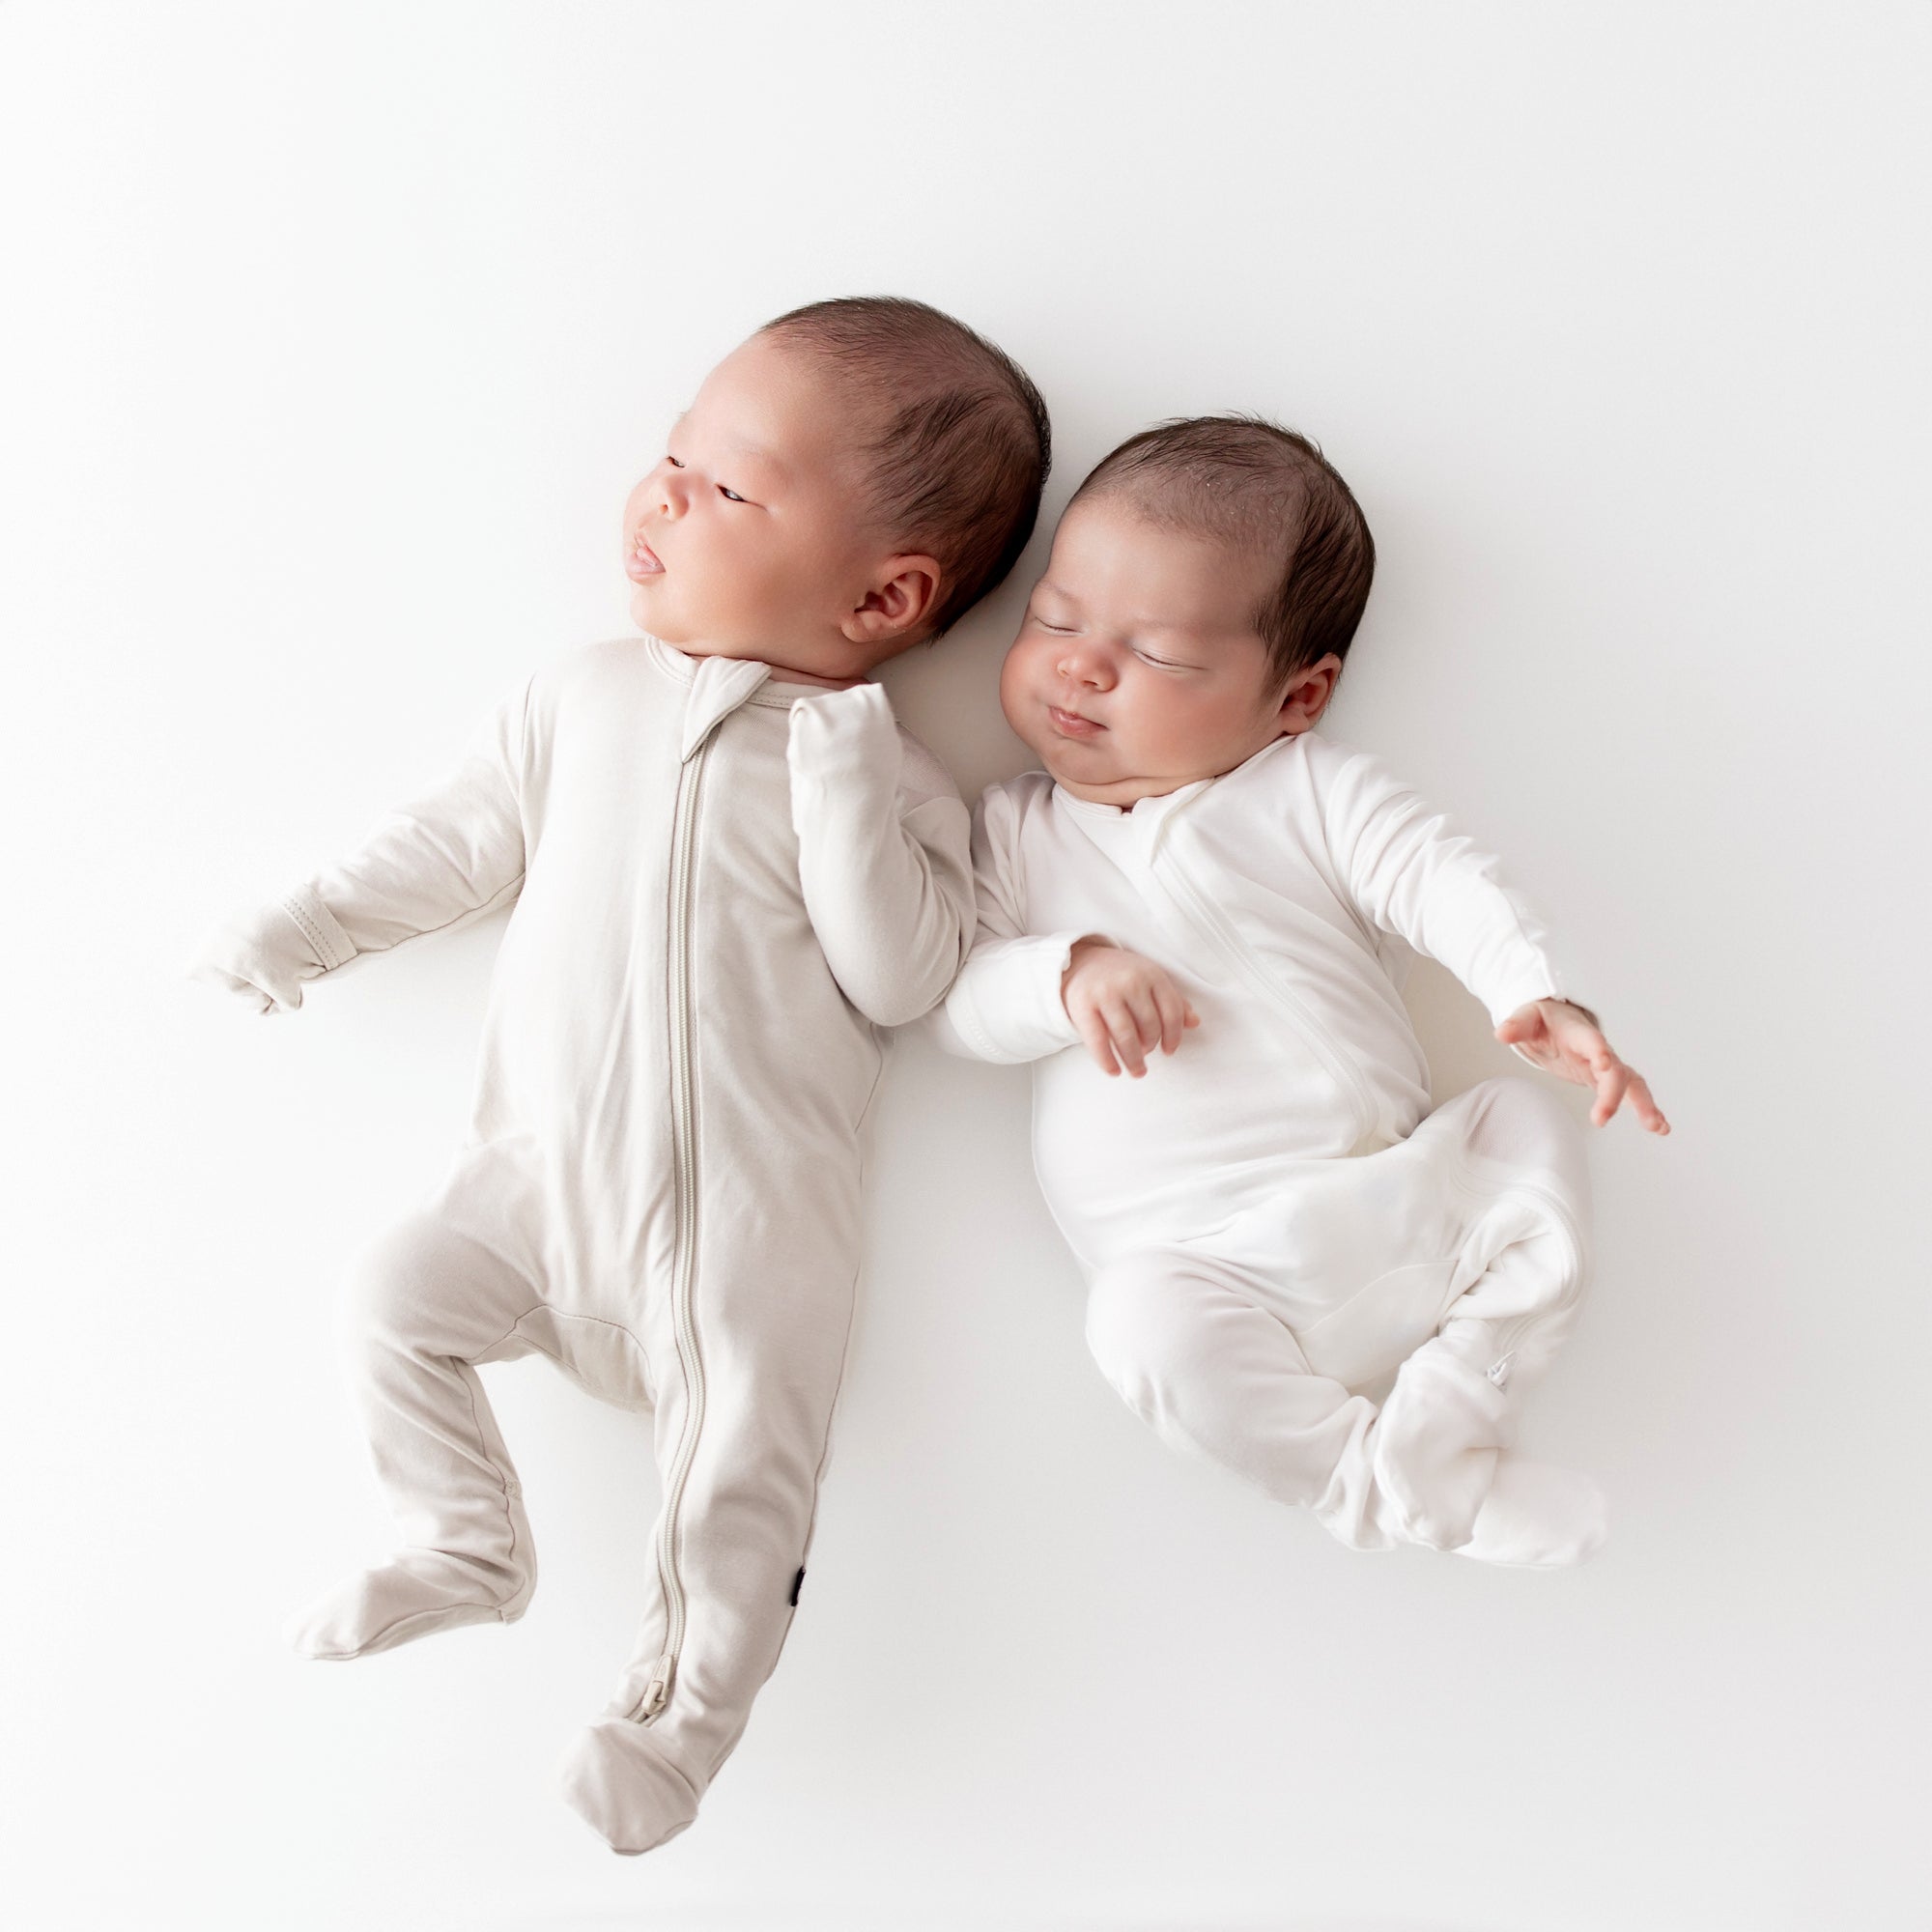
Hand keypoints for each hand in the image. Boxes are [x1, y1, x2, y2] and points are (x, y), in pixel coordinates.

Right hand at [1061, 938, 1198, 1076]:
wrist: (1079, 962)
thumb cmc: (1121, 976)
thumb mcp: (1149, 979)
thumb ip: (1172, 1000)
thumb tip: (1194, 1022)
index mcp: (1151, 974)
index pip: (1172, 1011)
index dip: (1174, 1036)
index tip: (1169, 1051)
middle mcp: (1130, 981)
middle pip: (1149, 1025)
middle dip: (1150, 1046)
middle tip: (1146, 1055)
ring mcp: (1105, 992)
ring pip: (1126, 1035)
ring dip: (1133, 1059)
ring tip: (1137, 1071)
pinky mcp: (1082, 1005)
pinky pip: (1097, 1040)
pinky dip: (1107, 1060)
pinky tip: (1114, 1071)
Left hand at [1495, 998, 1669, 1133]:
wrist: (1555, 1021)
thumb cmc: (1541, 1020)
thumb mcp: (1526, 1018)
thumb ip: (1516, 1025)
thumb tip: (1501, 1033)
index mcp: (1578, 1033)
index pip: (1591, 1041)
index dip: (1599, 1050)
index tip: (1605, 1063)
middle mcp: (1599, 1050)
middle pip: (1615, 1070)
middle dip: (1612, 1094)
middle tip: (1601, 1118)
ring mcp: (1606, 1065)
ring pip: (1631, 1083)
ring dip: (1644, 1104)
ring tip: (1656, 1126)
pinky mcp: (1607, 1079)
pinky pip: (1631, 1094)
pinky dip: (1647, 1109)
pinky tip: (1660, 1128)